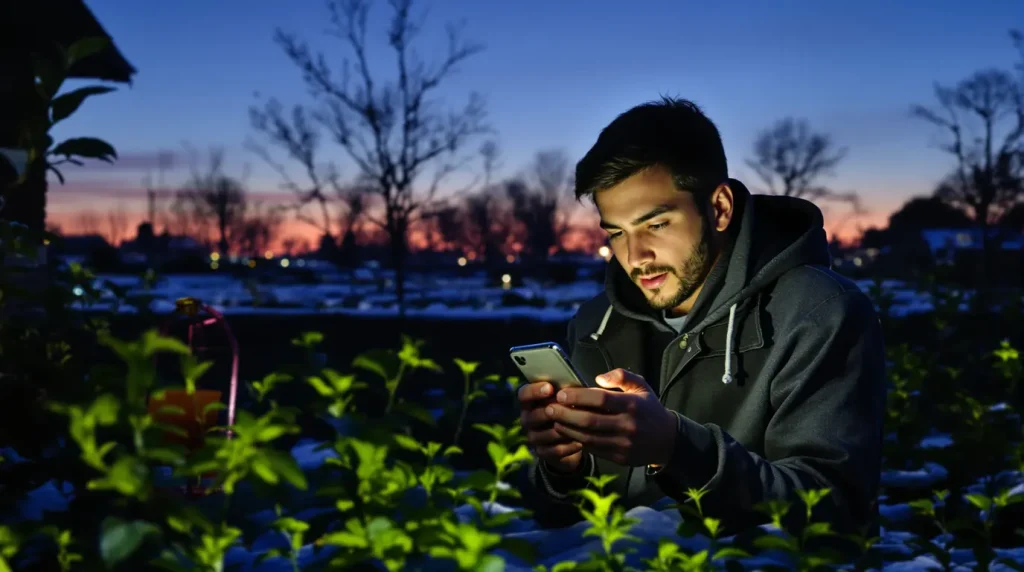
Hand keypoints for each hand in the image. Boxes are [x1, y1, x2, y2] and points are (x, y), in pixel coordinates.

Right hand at [518, 381, 583, 472]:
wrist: (567, 438)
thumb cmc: (567, 409)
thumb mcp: (565, 398)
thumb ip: (565, 391)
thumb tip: (575, 386)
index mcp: (529, 402)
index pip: (524, 394)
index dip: (535, 391)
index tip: (550, 388)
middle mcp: (527, 419)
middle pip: (534, 415)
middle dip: (551, 412)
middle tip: (568, 408)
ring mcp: (533, 437)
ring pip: (546, 434)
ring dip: (563, 430)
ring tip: (580, 427)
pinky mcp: (542, 452)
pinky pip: (554, 450)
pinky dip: (568, 446)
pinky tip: (580, 442)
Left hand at [545, 368, 676, 466]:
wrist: (666, 440)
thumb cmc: (648, 409)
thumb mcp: (641, 386)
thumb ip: (621, 376)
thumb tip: (598, 378)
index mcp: (633, 405)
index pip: (600, 399)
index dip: (578, 396)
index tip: (561, 393)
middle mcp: (628, 425)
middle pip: (590, 421)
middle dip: (565, 414)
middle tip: (549, 408)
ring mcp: (624, 444)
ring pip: (588, 438)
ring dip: (567, 429)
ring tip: (553, 420)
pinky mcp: (619, 458)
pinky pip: (593, 449)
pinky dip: (577, 441)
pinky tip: (566, 433)